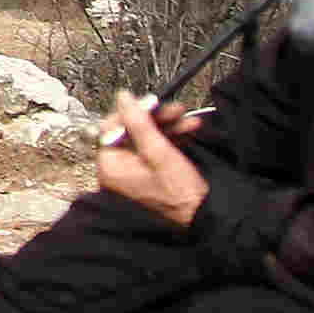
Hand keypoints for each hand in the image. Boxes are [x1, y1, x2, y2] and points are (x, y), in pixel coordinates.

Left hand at [98, 95, 210, 228]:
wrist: (202, 214)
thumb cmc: (179, 192)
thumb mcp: (158, 151)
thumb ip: (138, 123)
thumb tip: (123, 97)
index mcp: (111, 167)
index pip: (111, 128)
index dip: (132, 111)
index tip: (151, 102)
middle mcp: (117, 170)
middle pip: (130, 131)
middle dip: (156, 118)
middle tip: (175, 109)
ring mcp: (133, 172)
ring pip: (146, 137)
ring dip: (167, 125)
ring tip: (187, 119)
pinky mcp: (148, 173)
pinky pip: (154, 149)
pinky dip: (170, 138)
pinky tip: (187, 129)